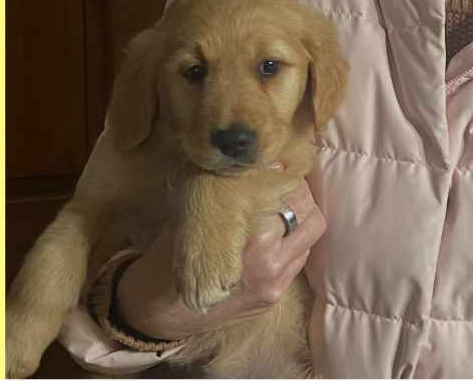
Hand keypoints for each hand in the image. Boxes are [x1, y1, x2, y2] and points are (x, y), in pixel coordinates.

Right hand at [115, 173, 323, 340]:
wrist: (162, 310)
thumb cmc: (172, 252)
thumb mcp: (195, 210)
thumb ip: (232, 188)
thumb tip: (268, 163)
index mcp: (251, 235)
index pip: (290, 192)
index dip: (285, 174)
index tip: (277, 167)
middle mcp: (269, 261)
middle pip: (308, 211)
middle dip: (298, 192)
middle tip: (283, 183)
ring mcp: (275, 282)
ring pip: (311, 233)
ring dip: (301, 215)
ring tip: (283, 205)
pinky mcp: (275, 297)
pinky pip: (300, 257)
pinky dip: (295, 239)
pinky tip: (276, 232)